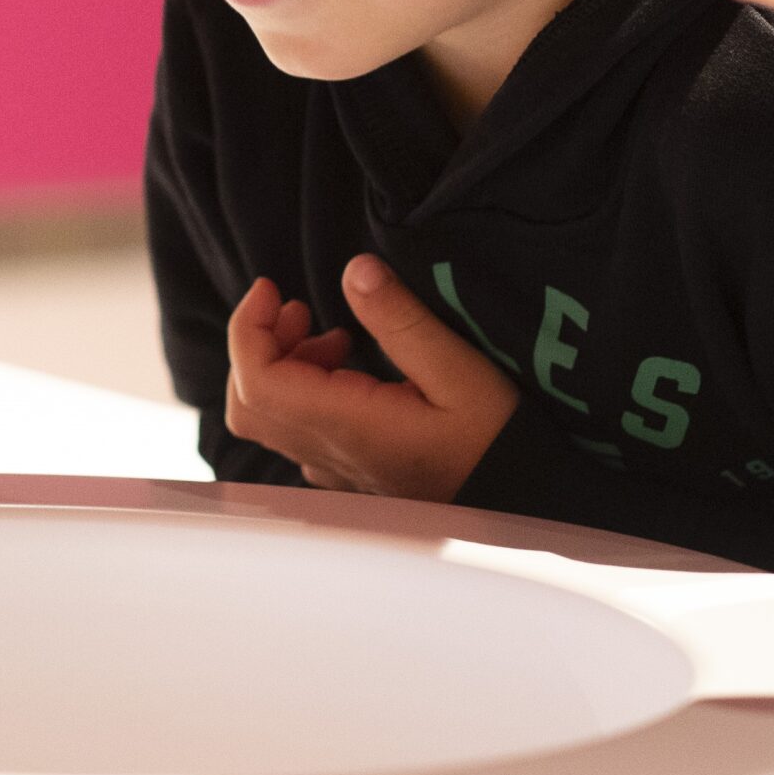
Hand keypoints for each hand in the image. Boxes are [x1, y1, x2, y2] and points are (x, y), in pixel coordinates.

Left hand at [224, 257, 518, 501]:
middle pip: (247, 403)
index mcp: (349, 426)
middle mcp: (331, 454)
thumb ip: (402, 321)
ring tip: (335, 336)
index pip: (257, 382)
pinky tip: (348, 369)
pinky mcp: (352, 473)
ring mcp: (338, 470)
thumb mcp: (460, 371)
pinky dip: (301, 389)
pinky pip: (298, 431)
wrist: (526, 503)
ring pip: (270, 419)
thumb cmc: (498, 440)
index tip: (272, 288)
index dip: (247, 328)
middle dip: (258, 343)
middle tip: (299, 308)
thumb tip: (355, 271)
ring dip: (282, 365)